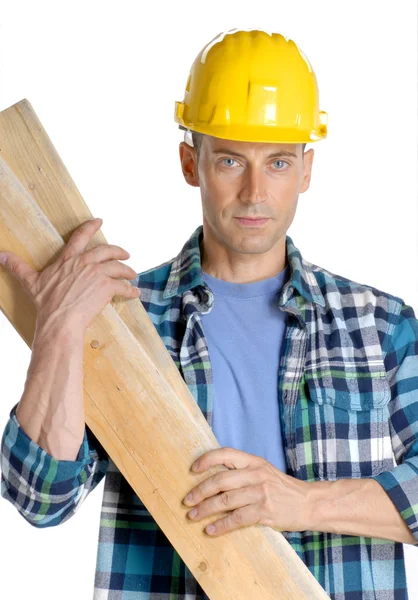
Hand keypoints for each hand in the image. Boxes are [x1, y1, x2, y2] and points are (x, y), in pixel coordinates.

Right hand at [0, 217, 140, 334]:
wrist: (60, 320)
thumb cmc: (46, 303)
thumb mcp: (30, 282)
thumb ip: (18, 266)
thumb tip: (0, 255)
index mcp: (68, 260)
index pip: (80, 237)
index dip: (90, 227)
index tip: (99, 221)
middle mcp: (85, 263)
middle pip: (107, 250)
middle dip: (118, 251)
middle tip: (126, 254)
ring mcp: (97, 274)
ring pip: (118, 267)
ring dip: (127, 270)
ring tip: (132, 274)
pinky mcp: (107, 288)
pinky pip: (123, 286)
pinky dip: (130, 289)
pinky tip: (135, 292)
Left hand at [182, 447, 311, 536]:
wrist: (310, 503)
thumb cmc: (283, 488)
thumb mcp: (264, 472)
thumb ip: (243, 472)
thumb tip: (214, 479)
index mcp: (254, 461)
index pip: (226, 454)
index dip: (207, 460)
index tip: (192, 469)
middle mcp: (256, 474)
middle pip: (220, 480)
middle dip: (200, 491)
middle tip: (187, 501)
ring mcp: (260, 493)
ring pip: (225, 500)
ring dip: (205, 509)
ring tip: (193, 516)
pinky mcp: (264, 512)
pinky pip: (237, 518)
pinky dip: (221, 525)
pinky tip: (211, 530)